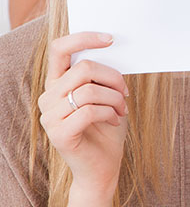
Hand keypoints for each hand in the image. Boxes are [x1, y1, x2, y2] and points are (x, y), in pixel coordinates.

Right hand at [37, 33, 128, 196]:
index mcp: (57, 84)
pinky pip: (90, 111)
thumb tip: (112, 48)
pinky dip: (110, 113)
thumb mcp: (106, 96)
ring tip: (122, 110)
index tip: (110, 39)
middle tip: (125, 93)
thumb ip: (101, 76)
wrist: (102, 168)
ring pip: (90, 90)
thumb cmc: (106, 129)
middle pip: (84, 69)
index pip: (59, 49)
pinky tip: (115, 120)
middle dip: (114, 78)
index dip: (83, 38)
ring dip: (115, 99)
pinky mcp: (59, 133)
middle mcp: (48, 98)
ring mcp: (50, 116)